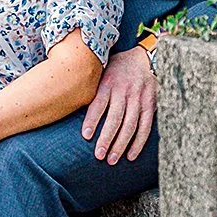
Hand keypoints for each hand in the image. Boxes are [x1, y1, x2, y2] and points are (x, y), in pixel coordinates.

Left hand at [82, 47, 155, 164]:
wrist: (141, 57)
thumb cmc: (115, 68)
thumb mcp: (100, 71)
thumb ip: (89, 87)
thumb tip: (66, 101)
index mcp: (108, 82)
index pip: (99, 104)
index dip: (93, 120)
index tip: (86, 136)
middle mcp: (124, 90)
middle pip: (115, 118)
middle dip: (107, 139)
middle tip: (98, 156)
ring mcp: (138, 98)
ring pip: (130, 125)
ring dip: (121, 144)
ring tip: (111, 159)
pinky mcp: (150, 104)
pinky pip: (145, 126)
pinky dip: (138, 142)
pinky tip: (130, 155)